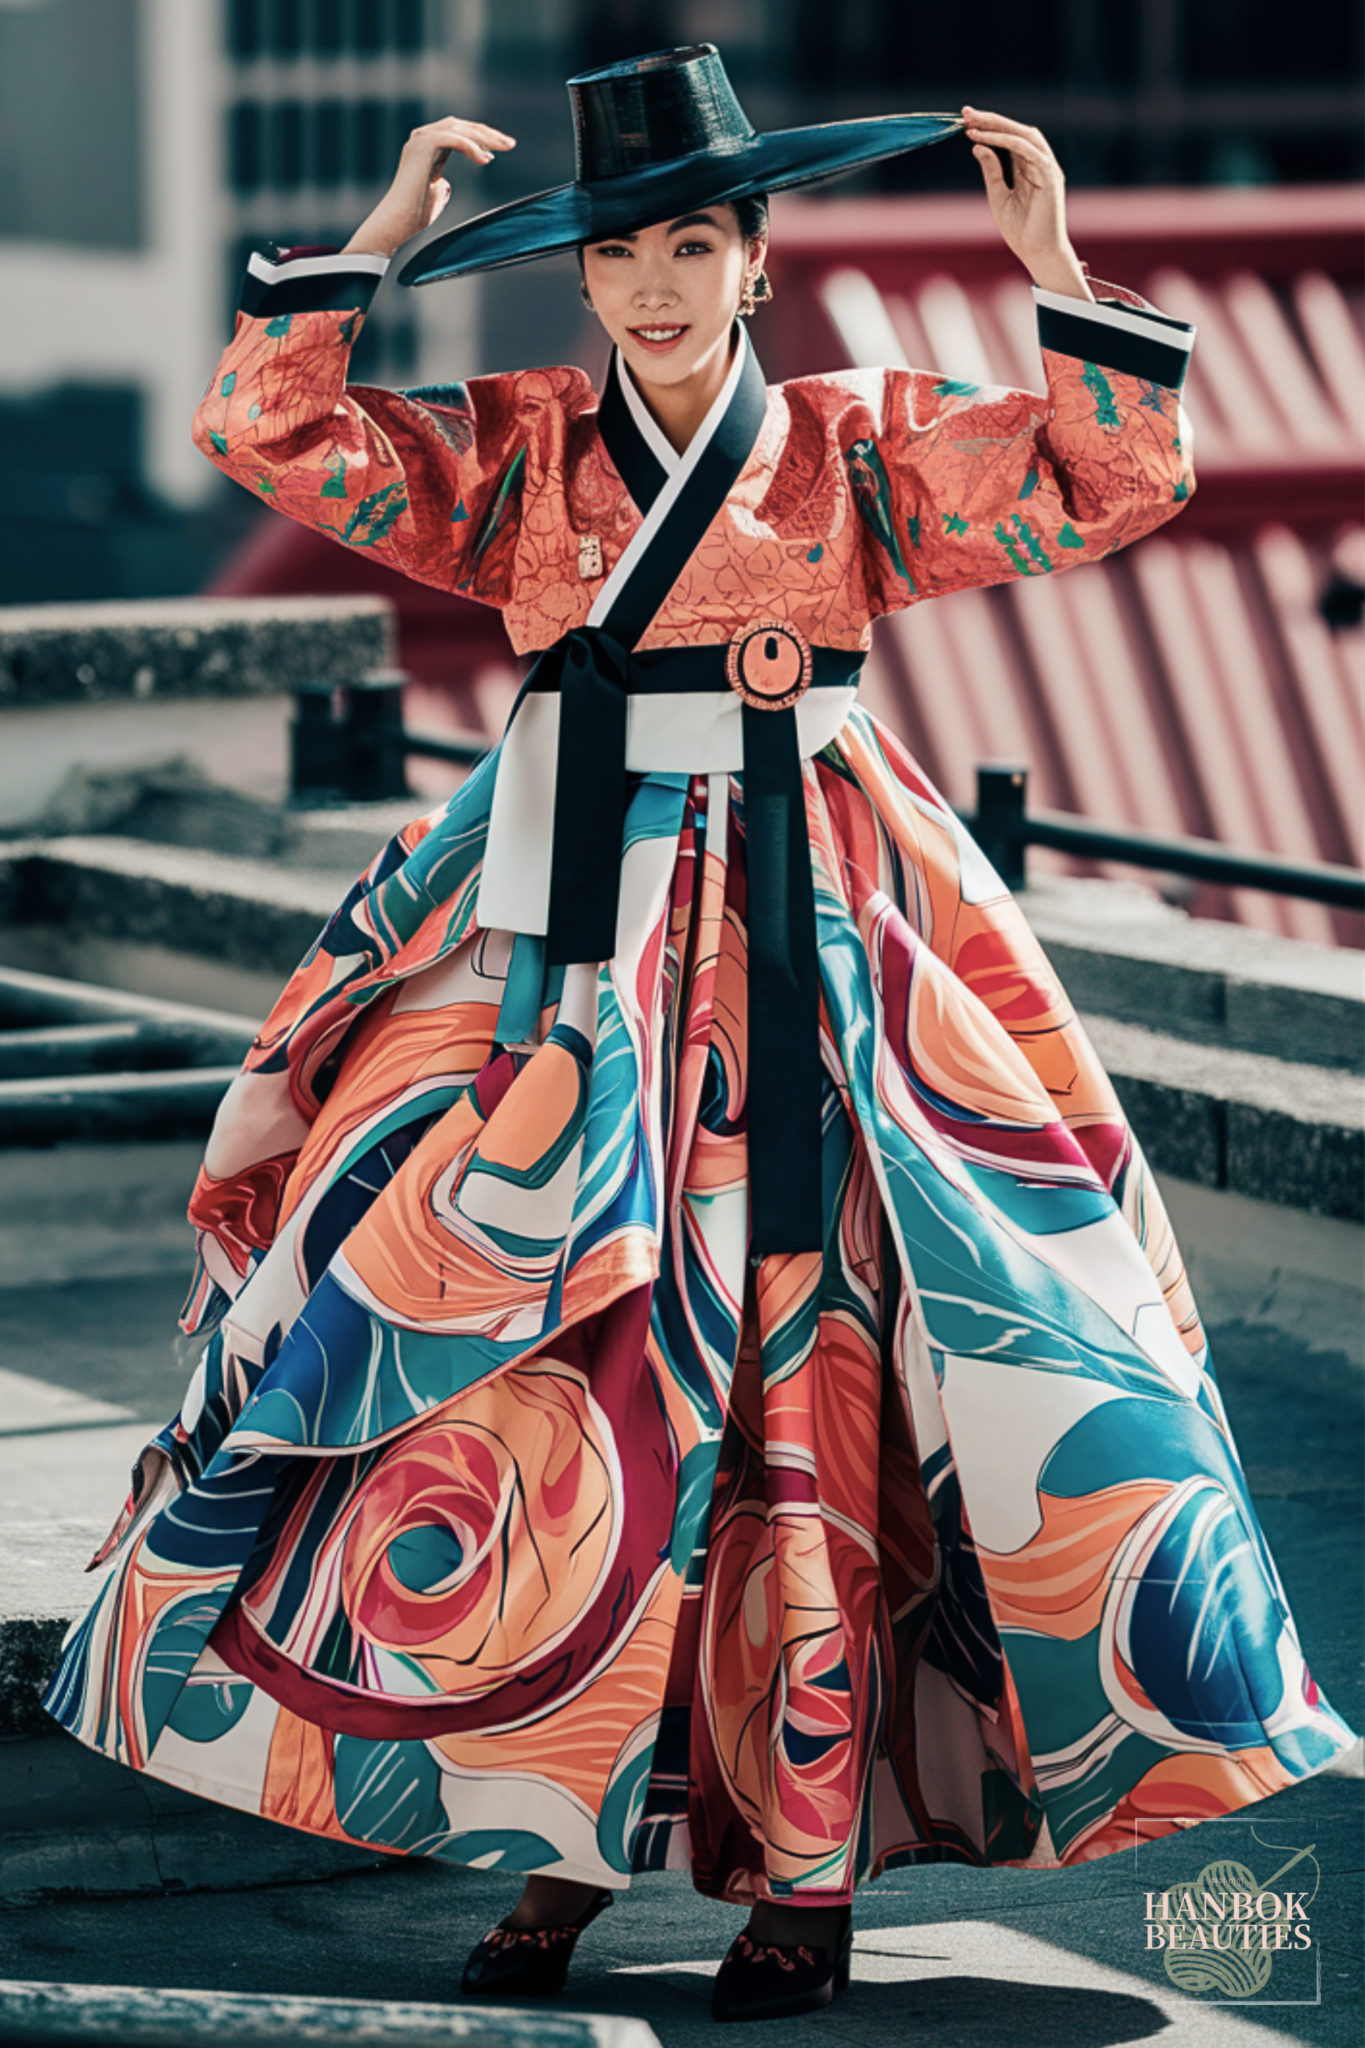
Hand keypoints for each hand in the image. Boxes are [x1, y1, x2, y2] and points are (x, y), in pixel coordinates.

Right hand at [343, 116, 515, 259]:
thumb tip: (448, 186)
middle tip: (510, 144)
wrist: (398, 222)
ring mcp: (420, 139)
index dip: (481, 139)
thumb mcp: (435, 195)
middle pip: (461, 126)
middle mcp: (423, 138)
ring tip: (503, 148)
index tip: (502, 149)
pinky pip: (452, 138)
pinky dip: (470, 147)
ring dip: (483, 137)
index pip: (459, 134)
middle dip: (487, 134)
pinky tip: (485, 160)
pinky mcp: (422, 145)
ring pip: (458, 128)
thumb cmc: (414, 215)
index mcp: (428, 148)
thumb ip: (442, 185)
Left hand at [961, 107, 1092, 301]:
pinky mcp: (1050, 176)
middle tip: (966, 113)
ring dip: (997, 126)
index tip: (966, 120)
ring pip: (1023, 135)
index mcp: (1029, 168)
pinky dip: (1006, 141)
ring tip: (972, 123)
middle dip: (991, 120)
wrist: (1038, 254)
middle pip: (1017, 130)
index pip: (1010, 139)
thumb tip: (978, 146)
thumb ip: (992, 171)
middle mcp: (1040, 163)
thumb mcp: (998, 196)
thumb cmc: (1021, 231)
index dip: (990, 127)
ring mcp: (1047, 168)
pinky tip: (986, 139)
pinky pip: (1027, 150)